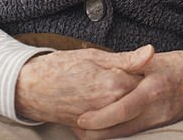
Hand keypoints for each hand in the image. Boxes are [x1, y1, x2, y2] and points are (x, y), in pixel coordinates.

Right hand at [15, 45, 153, 125]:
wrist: (31, 88)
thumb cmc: (62, 67)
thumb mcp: (95, 56)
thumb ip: (127, 58)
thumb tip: (151, 51)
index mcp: (115, 85)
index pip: (145, 82)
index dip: (142, 73)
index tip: (136, 68)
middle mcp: (110, 107)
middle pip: (137, 100)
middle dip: (136, 90)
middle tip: (124, 78)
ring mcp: (100, 121)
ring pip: (125, 115)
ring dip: (124, 104)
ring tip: (111, 91)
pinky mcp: (89, 131)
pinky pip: (110, 127)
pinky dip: (112, 118)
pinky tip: (105, 106)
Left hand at [71, 50, 182, 138]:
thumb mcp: (157, 59)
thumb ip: (133, 62)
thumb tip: (107, 66)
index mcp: (153, 90)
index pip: (121, 110)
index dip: (99, 118)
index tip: (80, 119)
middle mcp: (156, 111)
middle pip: (120, 131)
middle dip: (96, 134)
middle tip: (76, 129)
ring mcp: (160, 121)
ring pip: (127, 135)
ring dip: (106, 134)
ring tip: (86, 129)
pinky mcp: (162, 126)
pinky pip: (136, 132)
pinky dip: (120, 131)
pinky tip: (108, 127)